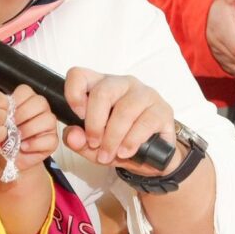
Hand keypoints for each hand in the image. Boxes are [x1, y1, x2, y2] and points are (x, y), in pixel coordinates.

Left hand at [0, 84, 58, 174]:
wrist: (11, 157)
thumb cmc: (6, 138)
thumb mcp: (1, 125)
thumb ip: (4, 117)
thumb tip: (5, 117)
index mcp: (27, 101)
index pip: (26, 91)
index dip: (16, 102)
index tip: (7, 113)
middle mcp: (41, 110)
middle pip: (40, 102)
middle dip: (23, 115)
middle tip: (12, 126)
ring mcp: (49, 125)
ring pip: (48, 119)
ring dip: (29, 129)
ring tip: (18, 138)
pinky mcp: (53, 141)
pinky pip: (50, 139)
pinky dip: (35, 144)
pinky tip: (24, 147)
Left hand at [62, 68, 176, 173]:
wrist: (152, 158)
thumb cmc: (118, 143)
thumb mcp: (92, 147)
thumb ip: (77, 141)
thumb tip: (72, 135)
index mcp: (100, 86)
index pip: (79, 75)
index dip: (74, 93)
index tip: (77, 116)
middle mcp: (122, 84)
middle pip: (102, 92)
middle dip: (95, 124)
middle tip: (94, 144)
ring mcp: (145, 94)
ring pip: (124, 110)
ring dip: (113, 137)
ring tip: (108, 155)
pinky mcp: (162, 110)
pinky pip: (144, 122)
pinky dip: (131, 141)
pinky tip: (125, 152)